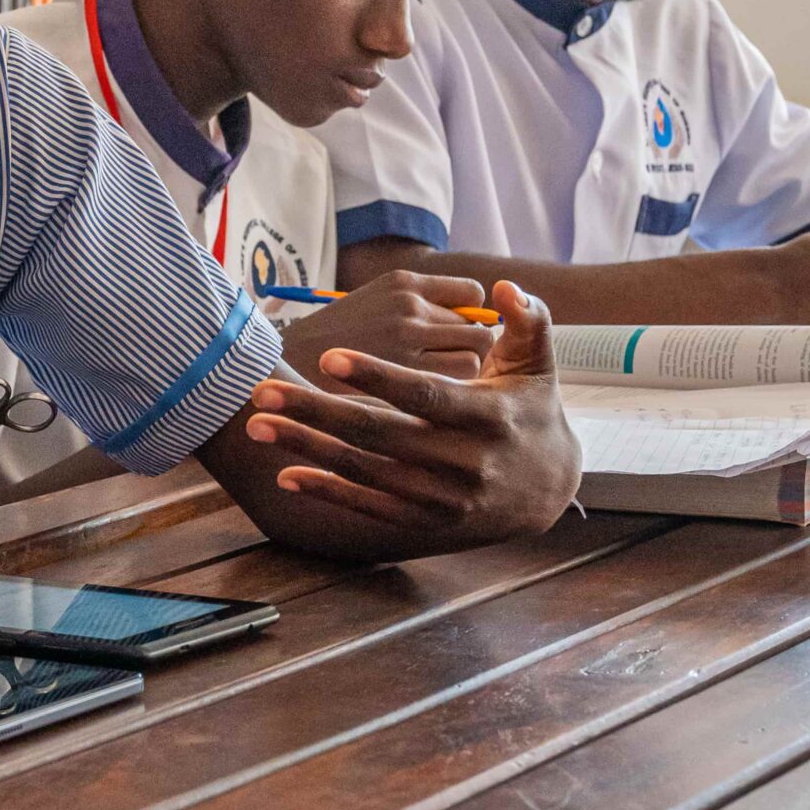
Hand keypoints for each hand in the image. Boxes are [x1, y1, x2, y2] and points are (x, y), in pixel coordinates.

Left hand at [246, 281, 580, 549]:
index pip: (424, 395)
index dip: (377, 377)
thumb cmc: (534, 410)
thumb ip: (529, 321)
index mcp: (488, 416)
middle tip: (263, 391)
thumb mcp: (539, 364)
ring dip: (308, 450)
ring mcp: (443, 498)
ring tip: (258, 425)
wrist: (551, 488)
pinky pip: (370, 506)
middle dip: (317, 412)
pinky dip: (329, 492)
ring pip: (365, 471)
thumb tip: (505, 287)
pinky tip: (288, 474)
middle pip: (379, 435)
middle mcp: (464, 462)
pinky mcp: (427, 522)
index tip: (328, 357)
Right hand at [279, 270, 496, 383]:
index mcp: (403, 282)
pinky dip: (451, 395)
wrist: (286, 367)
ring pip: (474, 357)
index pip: (471, 295)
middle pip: (479, 329)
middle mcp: (410, 305)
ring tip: (438, 389)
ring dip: (464, 375)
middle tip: (450, 371)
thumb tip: (476, 325)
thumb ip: (420, 308)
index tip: (454, 340)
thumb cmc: (337, 345)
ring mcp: (407, 339)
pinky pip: (456, 383)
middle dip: (472, 351)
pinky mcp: (403, 372)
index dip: (469, 320)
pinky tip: (430, 404)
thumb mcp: (374, 305)